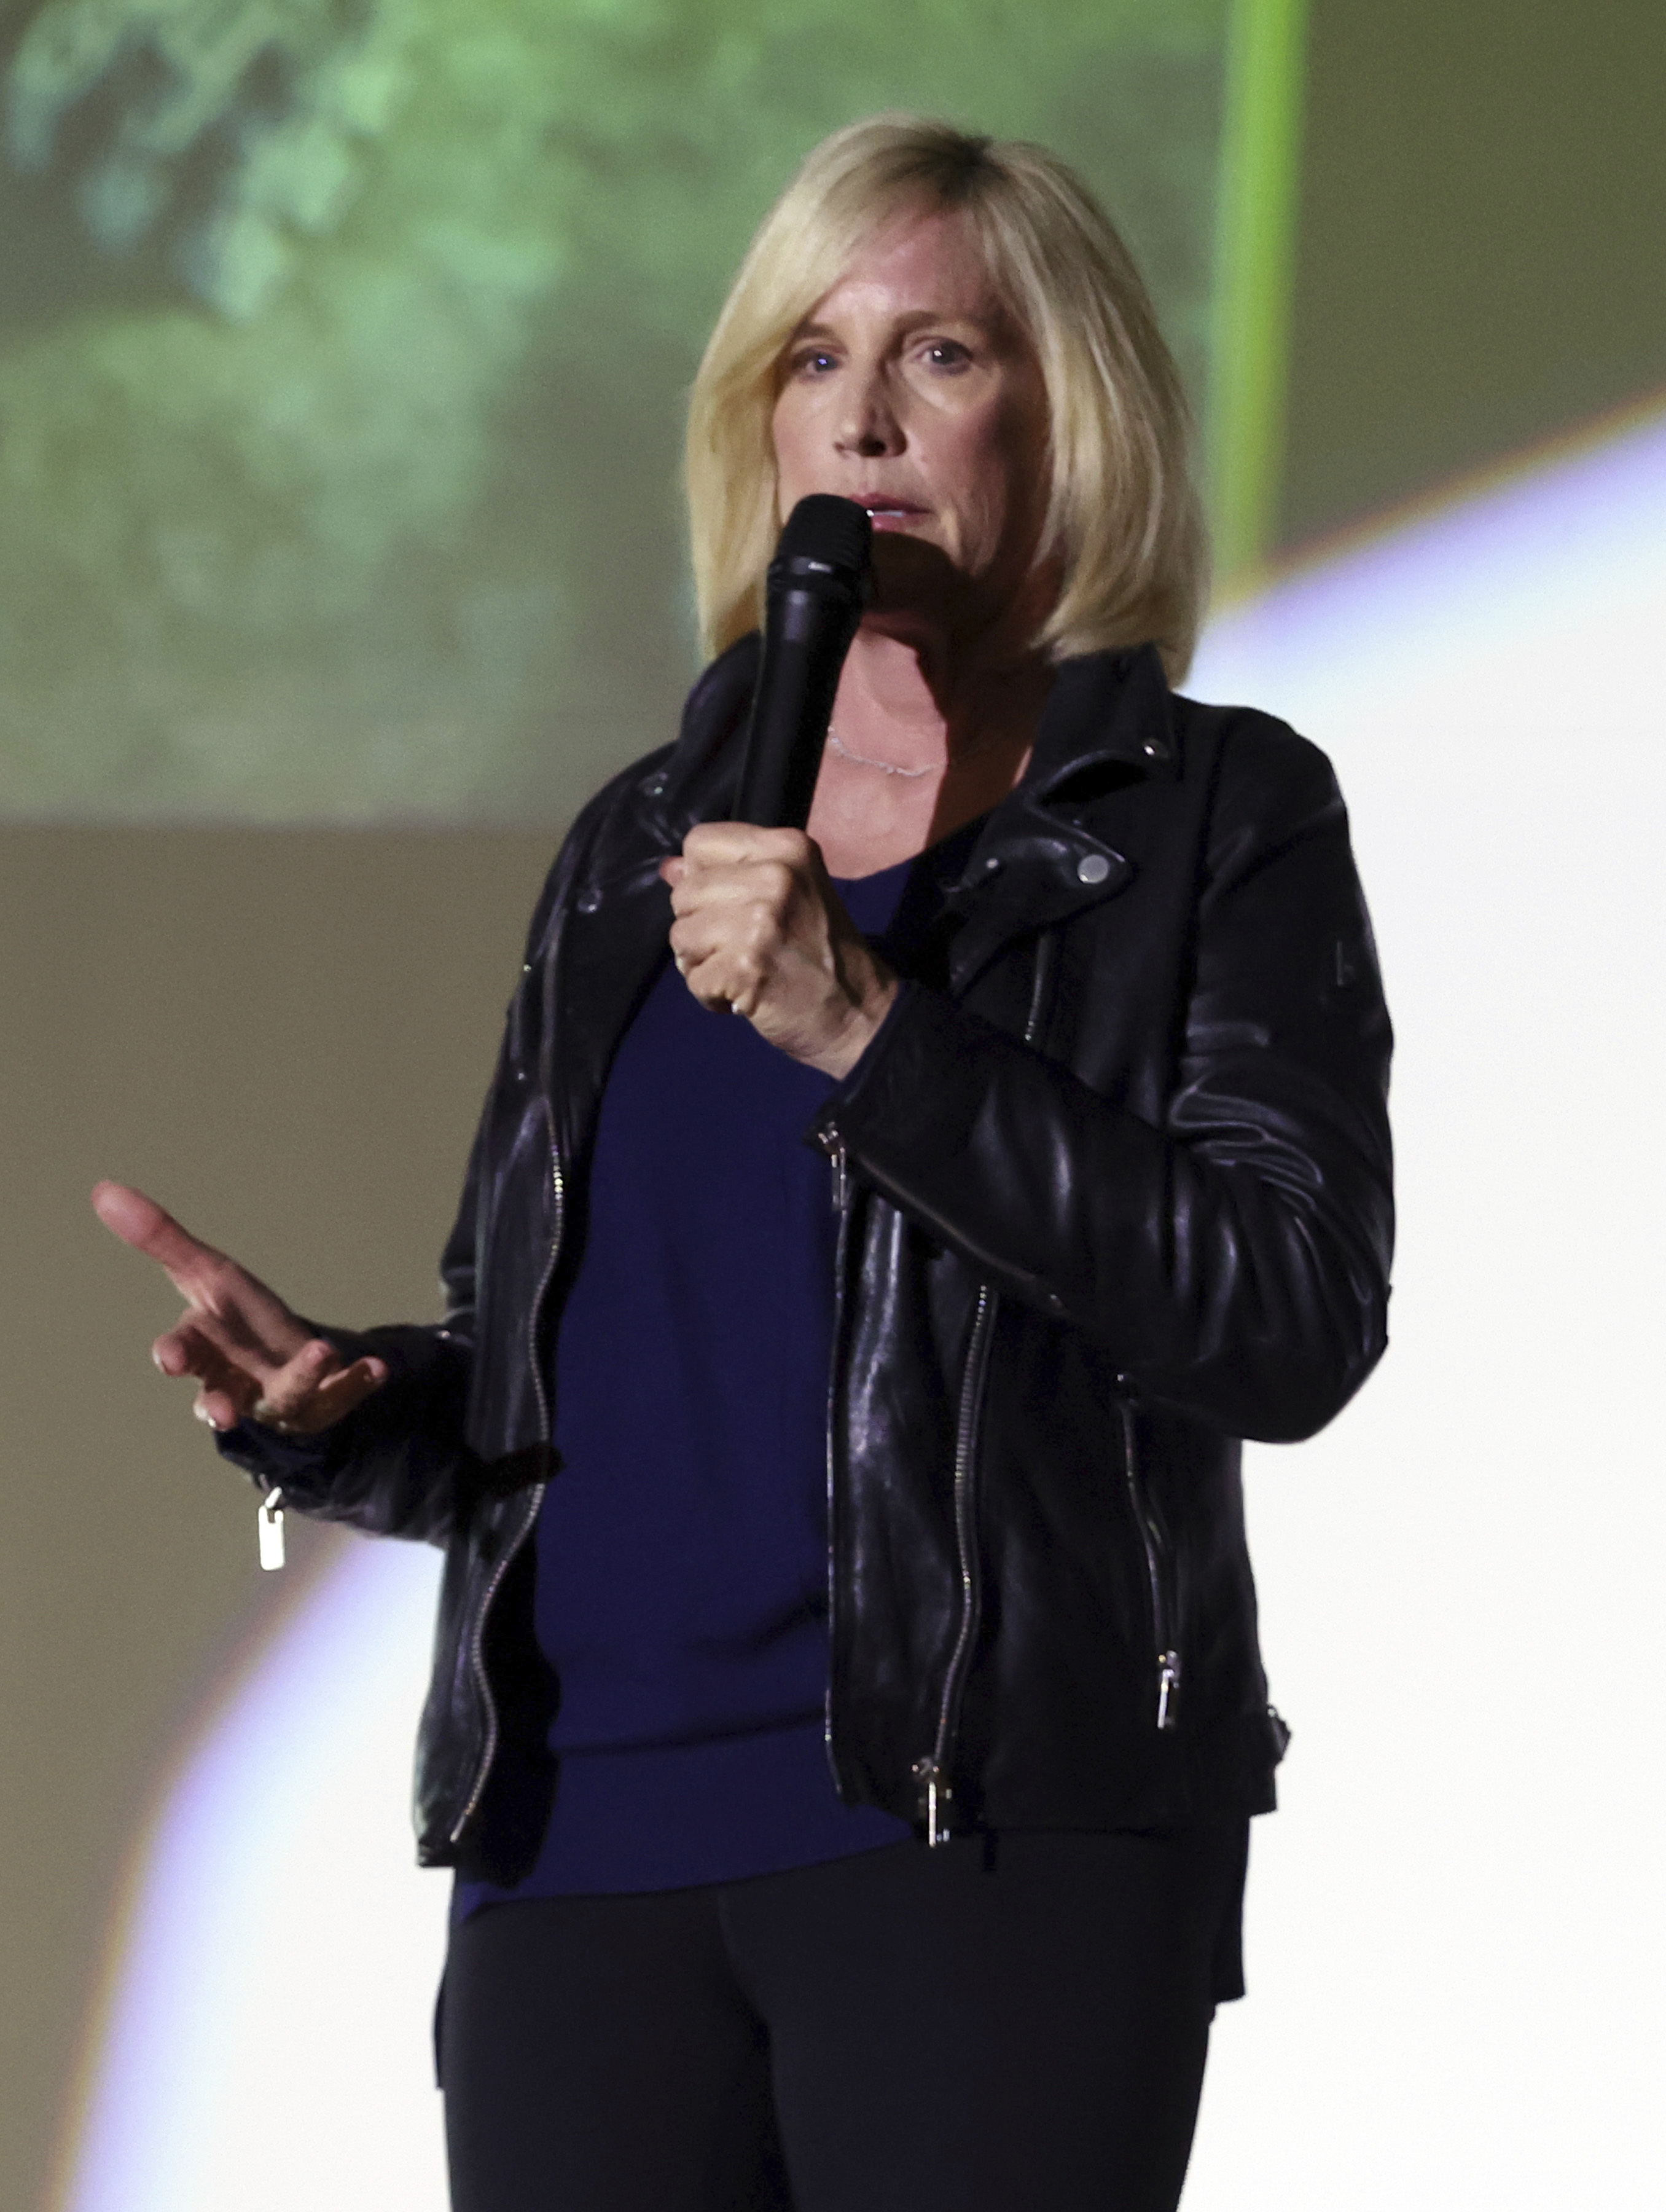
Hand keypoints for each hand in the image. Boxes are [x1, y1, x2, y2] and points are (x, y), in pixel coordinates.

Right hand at [91, 1181, 386, 1435]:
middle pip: (221, 1394)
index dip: (175, 1355)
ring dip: (303, 1376)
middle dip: (219, 1403)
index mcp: (205, 1350)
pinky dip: (357, 1381)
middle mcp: (237, 1382)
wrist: (284, 1369)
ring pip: (285, 1396)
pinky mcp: (323, 1402)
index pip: (181, 1353)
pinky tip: (378, 1368)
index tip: (172, 1359)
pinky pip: (342, 1394)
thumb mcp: (206, 1276)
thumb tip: (102, 1189)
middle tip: (222, 1412)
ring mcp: (280, 1396)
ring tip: (324, 1351)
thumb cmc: (236, 1326)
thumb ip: (162, 1239)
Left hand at [660, 824, 897, 1078]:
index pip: (699, 842)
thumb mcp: (789, 893)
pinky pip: (693, 978)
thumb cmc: (820, 953)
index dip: (703, 879)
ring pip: (680, 936)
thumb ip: (729, 875)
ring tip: (744, 971)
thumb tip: (669, 868)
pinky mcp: (746, 967)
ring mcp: (760, 922)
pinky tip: (746, 996)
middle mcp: (775, 876)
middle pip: (683, 893)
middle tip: (744, 947)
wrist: (860, 1013)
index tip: (733, 906)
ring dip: (703, 963)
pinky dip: (711, 996)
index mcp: (786, 847)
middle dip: (701, 927)